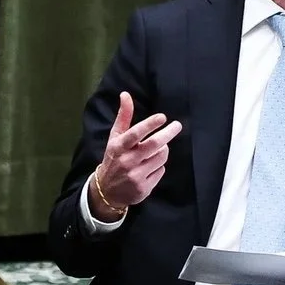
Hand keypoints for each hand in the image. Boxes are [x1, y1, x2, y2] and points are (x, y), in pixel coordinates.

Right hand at [90, 91, 181, 214]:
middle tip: (177, 125)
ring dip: (163, 150)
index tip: (162, 117)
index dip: (149, 125)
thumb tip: (125, 94)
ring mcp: (135, 176)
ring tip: (155, 150)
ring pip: (161, 157)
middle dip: (168, 133)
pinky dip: (159, 166)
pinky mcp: (144, 188)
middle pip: (154, 145)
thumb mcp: (115, 137)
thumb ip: (123, 116)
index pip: (135, 134)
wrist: (107, 190)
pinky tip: (150, 167)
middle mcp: (127, 161)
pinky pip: (161, 171)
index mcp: (119, 146)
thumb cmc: (114, 158)